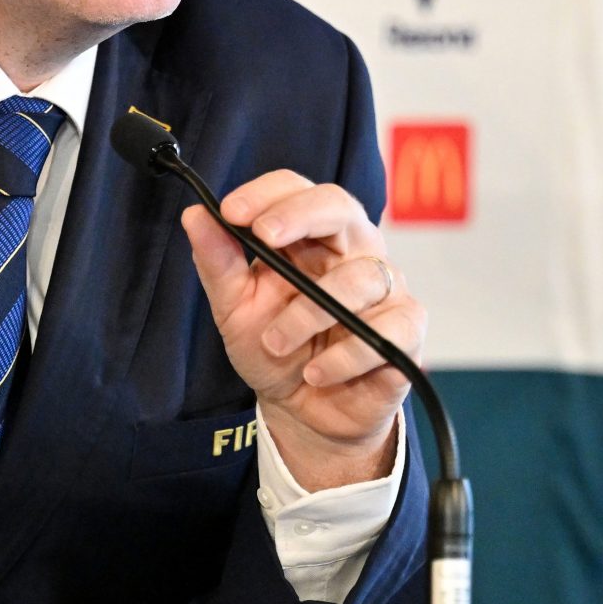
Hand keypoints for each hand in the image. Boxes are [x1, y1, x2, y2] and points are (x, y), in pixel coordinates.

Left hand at [181, 170, 425, 489]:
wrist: (303, 412)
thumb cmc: (275, 351)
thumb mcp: (235, 310)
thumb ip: (219, 263)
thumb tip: (195, 215)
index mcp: (311, 237)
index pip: (297, 190)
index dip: (268, 193)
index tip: (231, 211)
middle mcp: (353, 252)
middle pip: (341, 206)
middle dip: (300, 215)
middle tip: (264, 237)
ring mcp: (386, 289)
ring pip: (360, 277)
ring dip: (309, 313)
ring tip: (276, 344)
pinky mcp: (407, 330)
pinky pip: (387, 330)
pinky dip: (345, 356)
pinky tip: (316, 372)